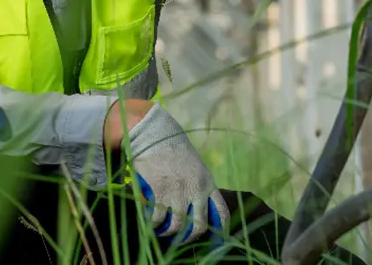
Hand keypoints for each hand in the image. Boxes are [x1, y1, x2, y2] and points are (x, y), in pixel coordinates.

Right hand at [121, 104, 228, 242]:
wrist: (153, 133)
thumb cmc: (171, 148)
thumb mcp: (194, 165)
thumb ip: (197, 185)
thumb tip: (195, 208)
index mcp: (207, 183)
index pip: (221, 213)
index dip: (219, 231)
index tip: (213, 239)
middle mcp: (195, 189)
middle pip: (199, 226)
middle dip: (189, 238)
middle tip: (179, 238)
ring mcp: (177, 191)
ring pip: (177, 226)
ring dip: (168, 233)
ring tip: (161, 231)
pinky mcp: (158, 191)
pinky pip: (157, 218)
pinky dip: (153, 225)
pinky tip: (150, 223)